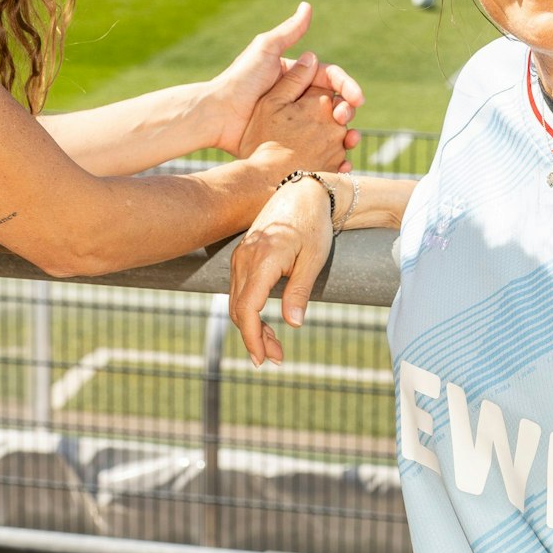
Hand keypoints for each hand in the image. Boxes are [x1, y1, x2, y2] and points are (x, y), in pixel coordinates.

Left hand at [206, 2, 362, 157]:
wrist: (218, 114)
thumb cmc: (241, 79)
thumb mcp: (266, 50)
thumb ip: (289, 31)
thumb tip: (308, 6)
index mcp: (298, 76)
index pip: (331, 78)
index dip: (347, 86)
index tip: (357, 98)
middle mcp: (299, 97)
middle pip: (334, 102)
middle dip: (347, 109)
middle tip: (346, 118)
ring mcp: (294, 121)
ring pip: (328, 126)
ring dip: (344, 133)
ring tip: (349, 140)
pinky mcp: (289, 141)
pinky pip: (315, 147)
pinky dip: (330, 154)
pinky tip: (340, 160)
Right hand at [229, 177, 334, 364]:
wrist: (305, 192)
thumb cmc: (314, 224)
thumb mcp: (313, 259)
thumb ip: (299, 292)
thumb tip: (293, 325)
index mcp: (262, 260)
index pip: (248, 309)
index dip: (253, 337)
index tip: (263, 359)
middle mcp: (245, 258)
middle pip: (239, 310)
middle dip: (254, 338)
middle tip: (277, 358)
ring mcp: (241, 256)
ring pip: (238, 301)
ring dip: (253, 326)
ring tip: (275, 345)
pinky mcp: (245, 255)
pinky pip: (240, 289)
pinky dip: (250, 310)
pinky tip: (267, 321)